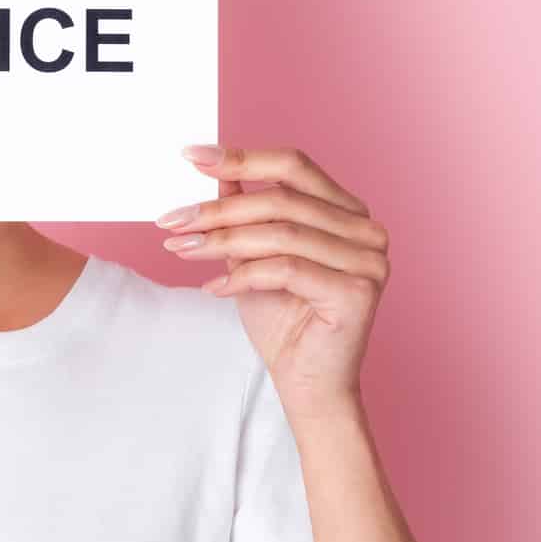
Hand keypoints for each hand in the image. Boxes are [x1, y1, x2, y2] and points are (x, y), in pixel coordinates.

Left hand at [157, 145, 388, 414]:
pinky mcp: (358, 291)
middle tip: (172, 220)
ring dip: (222, 241)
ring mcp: (369, 260)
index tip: (191, 156)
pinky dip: (243, 275)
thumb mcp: (252, 257)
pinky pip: (286, 269)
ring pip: (281, 233)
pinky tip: (215, 287)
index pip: (294, 167)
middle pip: (281, 201)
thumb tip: (216, 173)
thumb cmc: (283, 322)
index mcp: (347, 212)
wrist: (306, 385)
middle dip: (218, 210)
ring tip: (182, 250)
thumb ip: (243, 214)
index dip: (242, 158)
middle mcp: (366, 230)